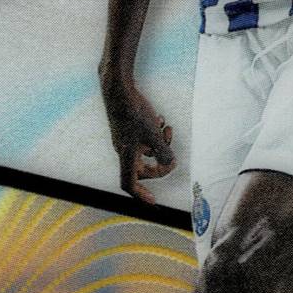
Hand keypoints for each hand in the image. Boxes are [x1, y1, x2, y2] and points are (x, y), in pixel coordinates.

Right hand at [100, 76, 175, 203]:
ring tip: (167, 129)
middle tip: (172, 158)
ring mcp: (125, 139)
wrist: (119, 91)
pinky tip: (159, 120)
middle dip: (159, 164)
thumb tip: (170, 164)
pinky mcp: (128, 128)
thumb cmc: (134, 113)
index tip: (153, 201)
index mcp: (127, 156)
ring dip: (160, 143)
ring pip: (145, 150)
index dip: (140, 195)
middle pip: (141, 168)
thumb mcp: (153, 135)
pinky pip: (143, 138)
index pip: (129, 183)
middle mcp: (124, 150)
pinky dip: (154, 133)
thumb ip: (163, 152)